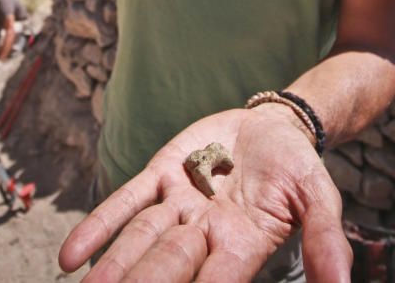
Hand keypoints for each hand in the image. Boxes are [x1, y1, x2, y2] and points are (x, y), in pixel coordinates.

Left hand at [59, 106, 351, 281]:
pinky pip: (127, 201)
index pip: (217, 282)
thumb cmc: (297, 168)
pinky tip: (70, 256)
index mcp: (243, 245)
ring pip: (141, 240)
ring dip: (113, 268)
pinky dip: (100, 226)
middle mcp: (205, 233)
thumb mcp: (318, 197)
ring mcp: (180, 203)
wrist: (272, 128)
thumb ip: (324, 238)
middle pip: (169, 265)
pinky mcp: (162, 174)